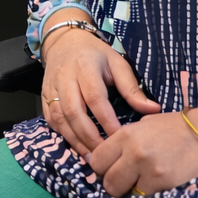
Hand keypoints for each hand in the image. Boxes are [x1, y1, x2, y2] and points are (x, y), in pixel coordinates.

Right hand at [40, 14, 160, 156]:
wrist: (64, 40)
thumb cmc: (95, 53)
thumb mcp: (117, 63)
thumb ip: (132, 88)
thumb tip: (153, 110)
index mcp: (85, 67)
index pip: (95, 99)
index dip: (107, 121)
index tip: (120, 138)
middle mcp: (65, 77)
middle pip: (74, 112)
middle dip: (90, 137)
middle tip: (105, 155)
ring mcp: (51, 87)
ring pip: (60, 118)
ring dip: (75, 140)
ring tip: (91, 156)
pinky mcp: (43, 95)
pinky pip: (50, 119)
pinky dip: (62, 134)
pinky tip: (76, 145)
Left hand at [88, 100, 197, 196]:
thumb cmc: (178, 128)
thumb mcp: (145, 125)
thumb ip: (124, 141)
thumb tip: (108, 158)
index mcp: (127, 135)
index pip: (97, 160)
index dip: (101, 167)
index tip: (108, 169)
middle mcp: (135, 154)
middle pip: (108, 182)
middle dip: (113, 184)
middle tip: (124, 180)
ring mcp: (151, 172)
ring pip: (127, 194)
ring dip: (131, 191)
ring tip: (142, 183)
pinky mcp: (167, 187)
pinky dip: (148, 195)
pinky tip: (156, 186)